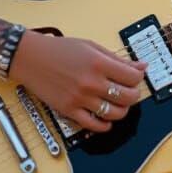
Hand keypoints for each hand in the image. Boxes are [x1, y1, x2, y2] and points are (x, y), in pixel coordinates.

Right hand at [11, 31, 146, 133]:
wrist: (30, 58)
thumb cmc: (59, 49)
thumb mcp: (92, 47)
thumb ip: (118, 58)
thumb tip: (141, 66)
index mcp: (99, 64)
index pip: (133, 77)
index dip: (139, 77)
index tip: (136, 76)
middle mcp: (91, 82)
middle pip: (128, 97)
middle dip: (134, 94)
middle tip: (130, 90)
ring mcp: (80, 98)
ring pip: (114, 113)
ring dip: (122, 110)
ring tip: (119, 103)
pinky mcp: (69, 110)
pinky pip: (94, 125)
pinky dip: (105, 125)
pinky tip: (106, 118)